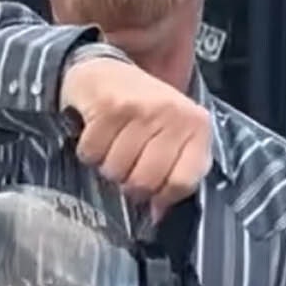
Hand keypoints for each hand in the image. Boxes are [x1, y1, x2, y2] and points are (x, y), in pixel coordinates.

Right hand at [60, 56, 211, 220]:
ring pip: (115, 170)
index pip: (182, 183)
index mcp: (197, 126)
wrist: (105, 70)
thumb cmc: (142, 111)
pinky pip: (92, 153)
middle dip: (128, 182)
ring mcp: (141, 108)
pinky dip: (88, 151)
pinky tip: (96, 134)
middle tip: (125, 166)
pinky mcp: (109, 105)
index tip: (152, 191)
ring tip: (112, 146)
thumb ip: (173, 174)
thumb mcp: (170, 138)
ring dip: (106, 166)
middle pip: (144, 181)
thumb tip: (157, 215)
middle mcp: (173, 114)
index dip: (162, 196)